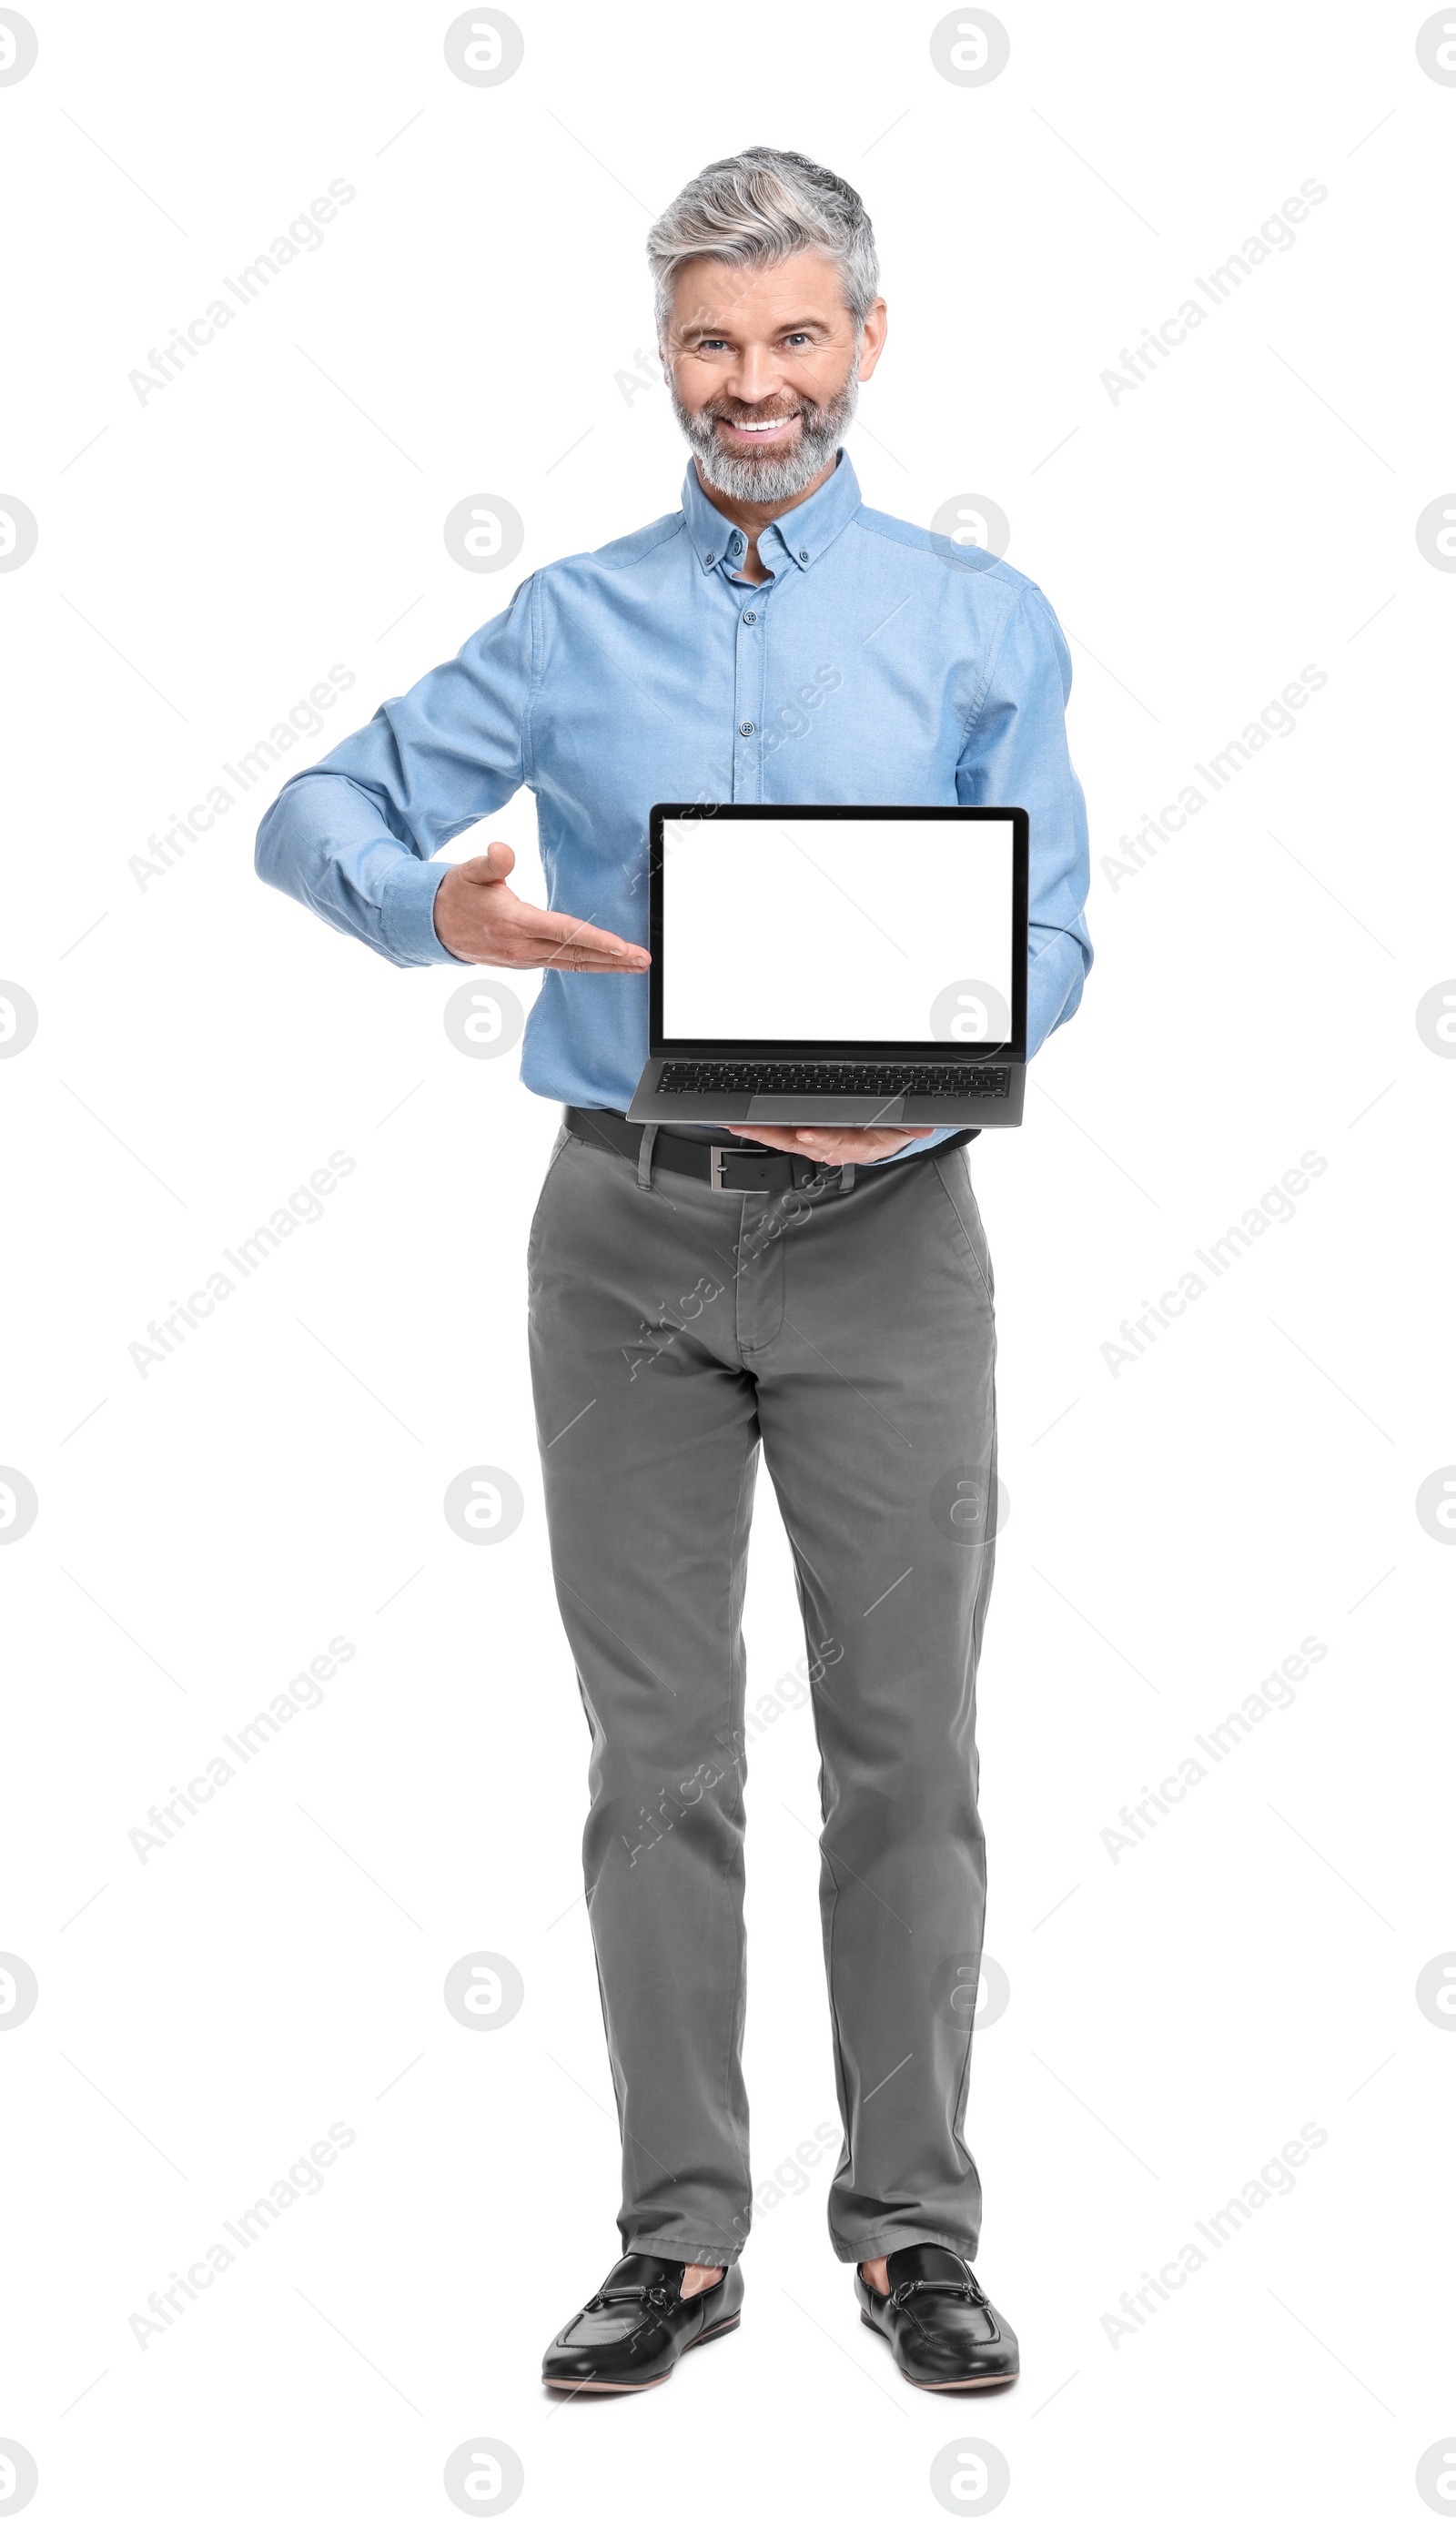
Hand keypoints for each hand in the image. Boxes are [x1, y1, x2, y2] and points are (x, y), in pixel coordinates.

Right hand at [433, 841, 649, 971]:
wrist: (433, 926)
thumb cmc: (456, 895)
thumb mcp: (468, 871)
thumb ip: (490, 862)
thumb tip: (502, 850)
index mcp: (515, 923)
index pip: (564, 932)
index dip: (596, 940)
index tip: (622, 946)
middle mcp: (522, 947)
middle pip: (575, 956)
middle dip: (613, 960)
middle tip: (643, 960)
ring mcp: (523, 959)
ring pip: (571, 965)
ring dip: (605, 966)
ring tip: (633, 966)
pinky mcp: (523, 962)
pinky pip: (560, 966)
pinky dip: (585, 965)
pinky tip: (604, 964)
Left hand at [725, 1122, 931, 1165]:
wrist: (886, 1141)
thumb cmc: (890, 1132)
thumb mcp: (905, 1129)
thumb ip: (912, 1127)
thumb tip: (924, 1126)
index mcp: (856, 1144)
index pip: (836, 1141)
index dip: (820, 1139)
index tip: (804, 1133)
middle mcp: (833, 1148)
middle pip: (799, 1142)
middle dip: (772, 1135)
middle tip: (748, 1127)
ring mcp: (818, 1146)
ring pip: (786, 1140)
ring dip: (762, 1134)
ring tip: (740, 1125)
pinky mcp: (808, 1140)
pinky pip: (783, 1137)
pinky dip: (765, 1132)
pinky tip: (747, 1127)